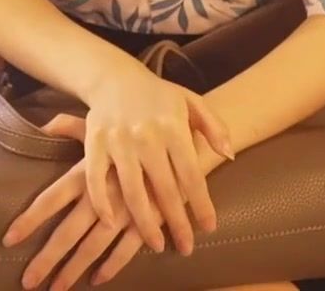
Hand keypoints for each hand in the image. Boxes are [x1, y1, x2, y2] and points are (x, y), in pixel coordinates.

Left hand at [5, 120, 232, 285]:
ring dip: (74, 270)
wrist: (185, 142)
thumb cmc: (139, 134)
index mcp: (88, 171)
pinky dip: (111, 266)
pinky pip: (126, 251)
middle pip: (68, 233)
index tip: (9, 238)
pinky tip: (97, 280)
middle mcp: (103, 195)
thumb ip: (72, 128)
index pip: (51, 198)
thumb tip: (45, 124)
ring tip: (57, 289)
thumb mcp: (104, 127)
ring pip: (93, 247)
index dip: (30, 219)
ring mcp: (125, 212)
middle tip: (28, 282)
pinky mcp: (147, 223)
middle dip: (47, 259)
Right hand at [77, 68, 234, 253]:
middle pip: (165, 189)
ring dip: (143, 222)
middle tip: (186, 248)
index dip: (201, 204)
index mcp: (173, 127)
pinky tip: (111, 225)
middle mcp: (147, 135)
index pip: (192, 174)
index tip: (209, 228)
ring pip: (132, 191)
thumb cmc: (158, 95)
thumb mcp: (192, 102)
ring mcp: (118, 140)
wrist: (115, 77)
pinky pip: (96, 179)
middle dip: (177, 222)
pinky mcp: (94, 142)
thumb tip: (229, 155)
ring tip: (156, 245)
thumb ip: (214, 127)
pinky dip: (102, 203)